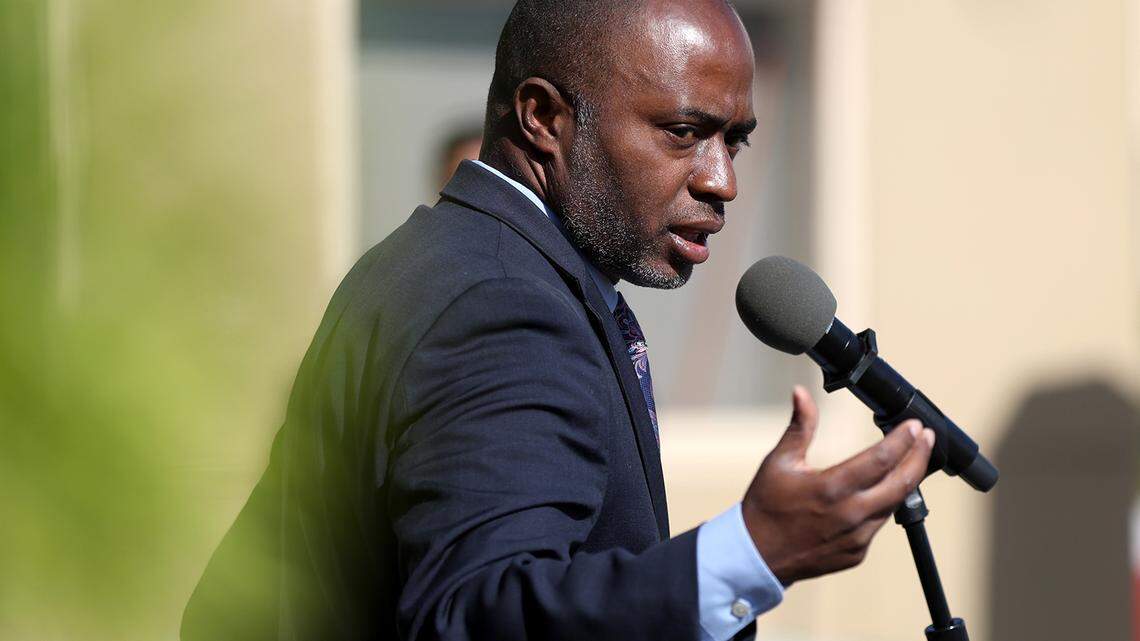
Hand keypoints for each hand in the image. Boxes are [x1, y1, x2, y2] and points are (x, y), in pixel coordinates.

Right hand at [741, 386, 934, 586]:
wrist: (757, 554)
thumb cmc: (766, 506)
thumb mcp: (779, 462)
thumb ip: (800, 427)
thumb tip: (801, 393)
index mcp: (831, 488)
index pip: (881, 458)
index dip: (903, 439)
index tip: (915, 425)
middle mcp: (850, 515)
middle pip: (901, 483)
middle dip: (919, 457)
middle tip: (926, 438)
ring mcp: (857, 537)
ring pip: (894, 504)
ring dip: (905, 480)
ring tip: (911, 459)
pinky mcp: (857, 553)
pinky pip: (879, 525)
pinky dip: (884, 504)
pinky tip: (881, 490)